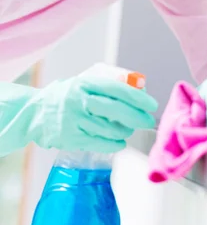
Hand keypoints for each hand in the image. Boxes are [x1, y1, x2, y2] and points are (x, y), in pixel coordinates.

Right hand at [0, 76, 157, 155]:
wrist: (35, 112)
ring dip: (125, 130)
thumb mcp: (86, 81)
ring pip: (108, 128)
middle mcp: (79, 100)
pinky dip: (113, 143)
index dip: (137, 97)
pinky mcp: (70, 137)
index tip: (151, 104)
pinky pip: (98, 142)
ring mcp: (73, 120)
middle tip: (148, 121)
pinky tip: (120, 141)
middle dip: (136, 116)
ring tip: (129, 129)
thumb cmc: (69, 95)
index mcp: (86, 82)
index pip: (117, 89)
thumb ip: (112, 82)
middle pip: (115, 110)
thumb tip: (140, 86)